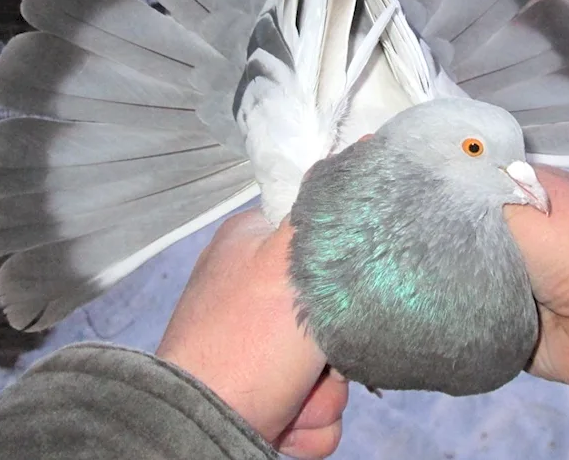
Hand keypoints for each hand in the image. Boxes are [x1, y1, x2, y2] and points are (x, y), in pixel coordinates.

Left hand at [156, 210, 347, 458]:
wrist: (201, 427)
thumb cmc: (247, 339)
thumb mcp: (290, 258)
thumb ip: (330, 206)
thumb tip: (367, 142)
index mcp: (252, 241)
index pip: (320, 233)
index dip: (342, 266)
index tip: (342, 290)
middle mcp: (254, 290)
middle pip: (335, 310)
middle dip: (335, 348)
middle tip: (317, 356)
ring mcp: (260, 347)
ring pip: (333, 365)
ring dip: (323, 392)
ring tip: (294, 395)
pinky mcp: (268, 395)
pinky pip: (318, 405)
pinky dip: (309, 421)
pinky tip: (286, 420)